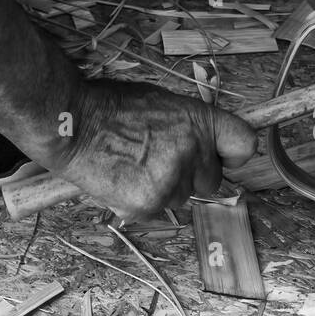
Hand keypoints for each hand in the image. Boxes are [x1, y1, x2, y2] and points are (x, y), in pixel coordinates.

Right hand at [55, 80, 256, 220]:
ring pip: (180, 198)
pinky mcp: (149, 204)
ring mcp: (172, 179)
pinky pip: (154, 212)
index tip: (222, 158)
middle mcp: (192, 150)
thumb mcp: (163, 104)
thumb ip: (191, 127)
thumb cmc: (111, 108)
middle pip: (211, 180)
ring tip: (131, 166)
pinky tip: (120, 180)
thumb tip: (207, 145)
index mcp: (199, 120)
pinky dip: (138, 202)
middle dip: (189, 176)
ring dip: (161, 189)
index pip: (243, 144)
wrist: (70, 123)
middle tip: (155, 159)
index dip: (232, 155)